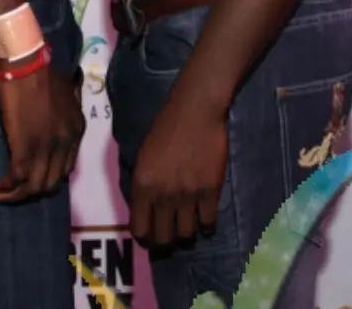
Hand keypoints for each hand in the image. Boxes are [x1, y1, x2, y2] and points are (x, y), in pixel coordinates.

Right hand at [0, 45, 85, 203]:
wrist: (28, 63)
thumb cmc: (44, 72)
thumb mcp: (68, 92)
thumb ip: (70, 106)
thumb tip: (64, 115)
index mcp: (77, 129)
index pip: (68, 169)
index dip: (50, 178)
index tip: (33, 178)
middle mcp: (66, 142)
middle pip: (52, 183)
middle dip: (33, 192)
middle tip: (16, 191)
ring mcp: (46, 146)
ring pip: (36, 185)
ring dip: (18, 195)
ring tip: (2, 194)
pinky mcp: (25, 145)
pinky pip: (19, 177)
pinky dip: (8, 186)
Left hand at [128, 90, 228, 249]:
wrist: (196, 111)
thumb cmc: (166, 127)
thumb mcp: (142, 155)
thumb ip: (143, 183)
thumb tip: (145, 205)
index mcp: (142, 187)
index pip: (140, 229)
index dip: (146, 238)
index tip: (152, 236)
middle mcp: (163, 196)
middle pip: (163, 237)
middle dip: (166, 241)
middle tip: (172, 235)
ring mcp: (188, 195)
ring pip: (186, 234)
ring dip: (187, 234)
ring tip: (190, 228)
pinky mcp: (211, 191)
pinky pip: (208, 221)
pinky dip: (207, 226)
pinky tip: (206, 221)